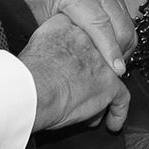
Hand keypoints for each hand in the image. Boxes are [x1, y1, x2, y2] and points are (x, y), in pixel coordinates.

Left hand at [0, 0, 135, 75]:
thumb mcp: (43, 17)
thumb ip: (64, 37)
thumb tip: (79, 62)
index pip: (101, 27)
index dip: (111, 51)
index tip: (116, 71)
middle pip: (122, 27)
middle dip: (121, 54)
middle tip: (110, 75)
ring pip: (128, 24)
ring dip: (124, 46)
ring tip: (111, 64)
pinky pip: (125, 17)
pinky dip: (122, 34)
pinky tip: (111, 47)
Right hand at [21, 14, 129, 130]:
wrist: (35, 87)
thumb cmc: (28, 72)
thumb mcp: (36, 41)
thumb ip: (49, 40)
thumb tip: (50, 53)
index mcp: (70, 25)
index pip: (83, 36)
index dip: (82, 54)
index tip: (77, 65)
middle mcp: (91, 39)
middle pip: (98, 57)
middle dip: (91, 75)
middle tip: (83, 88)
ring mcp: (103, 62)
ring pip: (110, 77)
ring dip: (102, 95)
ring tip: (94, 108)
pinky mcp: (109, 85)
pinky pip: (121, 98)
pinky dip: (118, 112)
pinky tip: (112, 122)